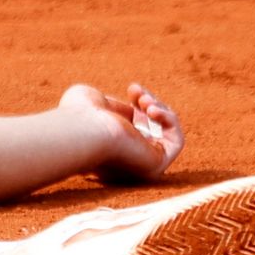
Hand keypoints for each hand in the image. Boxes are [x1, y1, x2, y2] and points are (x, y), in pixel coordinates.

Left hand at [66, 81, 182, 180]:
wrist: (83, 132)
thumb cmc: (78, 116)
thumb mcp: (92, 101)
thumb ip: (111, 105)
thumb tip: (131, 111)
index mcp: (111, 150)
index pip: (138, 128)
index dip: (140, 105)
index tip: (132, 89)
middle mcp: (127, 161)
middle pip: (153, 129)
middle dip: (151, 104)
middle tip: (138, 93)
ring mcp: (142, 165)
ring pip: (165, 133)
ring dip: (160, 109)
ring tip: (144, 101)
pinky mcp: (156, 165)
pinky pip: (176, 141)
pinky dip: (169, 119)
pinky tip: (151, 109)